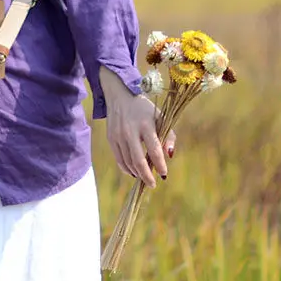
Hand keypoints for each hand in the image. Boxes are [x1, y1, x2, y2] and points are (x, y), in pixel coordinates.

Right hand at [100, 67, 176, 188]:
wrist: (119, 96)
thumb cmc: (144, 109)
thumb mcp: (160, 116)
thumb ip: (169, 135)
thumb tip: (169, 155)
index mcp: (146, 124)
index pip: (154, 150)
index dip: (160, 164)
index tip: (164, 174)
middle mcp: (130, 131)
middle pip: (138, 160)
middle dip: (147, 176)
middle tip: (153, 184)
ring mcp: (118, 135)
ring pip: (128, 162)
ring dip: (137, 173)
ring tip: (145, 177)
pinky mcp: (110, 138)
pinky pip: (119, 159)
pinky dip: (126, 168)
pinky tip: (133, 172)